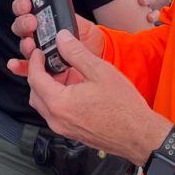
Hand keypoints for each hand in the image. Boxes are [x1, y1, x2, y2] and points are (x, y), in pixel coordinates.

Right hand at [8, 0, 105, 80]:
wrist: (97, 57)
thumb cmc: (90, 39)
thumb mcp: (83, 26)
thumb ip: (71, 23)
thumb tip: (61, 26)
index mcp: (47, 19)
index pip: (28, 9)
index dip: (23, 6)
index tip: (27, 5)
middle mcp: (39, 34)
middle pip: (22, 27)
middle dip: (23, 24)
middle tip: (32, 23)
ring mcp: (39, 51)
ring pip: (24, 46)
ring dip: (25, 44)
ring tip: (31, 45)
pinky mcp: (41, 68)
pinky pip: (27, 68)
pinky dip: (19, 66)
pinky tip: (15, 65)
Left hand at [13, 31, 171, 162]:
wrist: (139, 135)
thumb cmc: (124, 108)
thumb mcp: (100, 71)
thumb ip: (76, 53)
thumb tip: (62, 39)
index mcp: (60, 104)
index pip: (35, 79)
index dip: (35, 62)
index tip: (39, 52)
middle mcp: (57, 120)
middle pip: (35, 93)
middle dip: (41, 75)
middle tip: (54, 62)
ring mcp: (63, 129)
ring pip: (44, 105)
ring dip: (50, 88)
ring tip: (69, 75)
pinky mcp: (71, 133)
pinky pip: (56, 114)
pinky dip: (59, 99)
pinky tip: (77, 89)